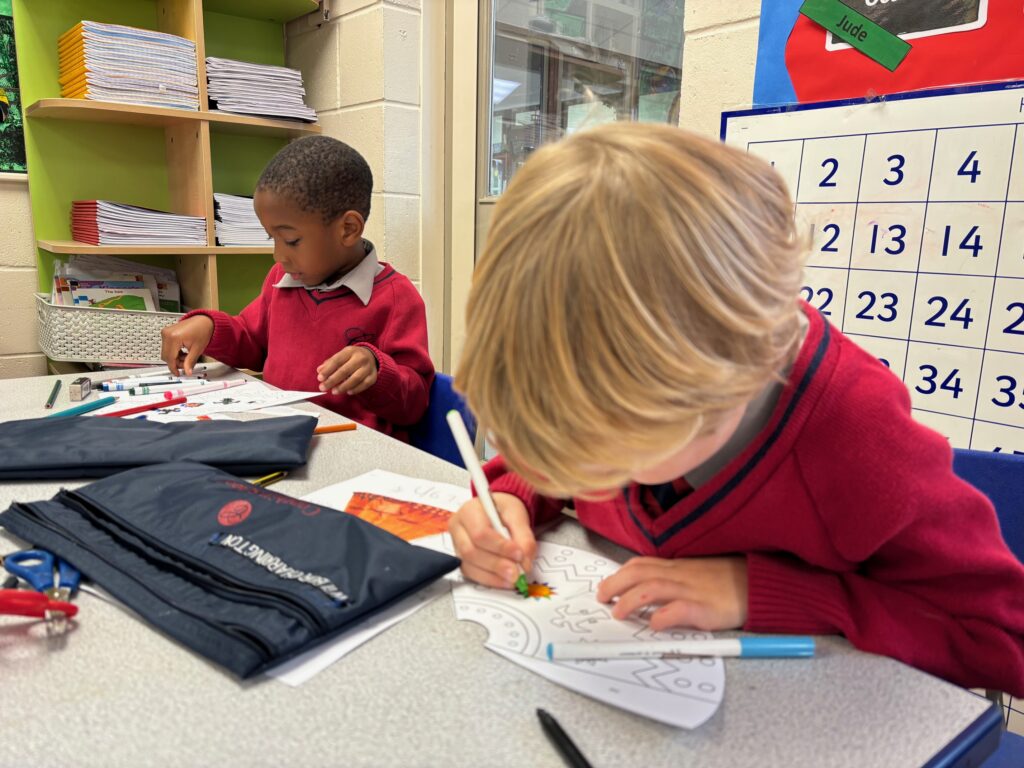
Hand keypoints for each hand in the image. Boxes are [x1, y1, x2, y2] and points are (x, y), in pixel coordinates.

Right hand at [161, 316, 213, 375]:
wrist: (203, 320)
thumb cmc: (202, 330)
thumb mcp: (197, 349)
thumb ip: (190, 362)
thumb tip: (187, 372)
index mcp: (174, 337)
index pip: (170, 358)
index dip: (174, 368)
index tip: (178, 374)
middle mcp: (167, 334)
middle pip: (166, 356)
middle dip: (175, 363)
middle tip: (186, 364)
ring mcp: (165, 332)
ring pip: (165, 352)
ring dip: (175, 358)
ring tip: (187, 356)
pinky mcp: (166, 332)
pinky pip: (166, 347)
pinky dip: (174, 352)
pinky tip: (183, 352)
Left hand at [317, 346, 377, 394]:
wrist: (371, 356)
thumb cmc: (352, 357)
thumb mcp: (342, 355)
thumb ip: (330, 363)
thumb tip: (320, 370)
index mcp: (350, 351)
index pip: (337, 361)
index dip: (328, 370)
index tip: (320, 378)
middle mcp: (360, 358)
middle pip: (345, 371)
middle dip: (332, 380)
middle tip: (323, 387)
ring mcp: (368, 367)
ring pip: (355, 379)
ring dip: (343, 387)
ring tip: (334, 391)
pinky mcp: (373, 376)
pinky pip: (364, 385)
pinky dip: (355, 389)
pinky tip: (347, 392)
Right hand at [449, 493, 535, 588]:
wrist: (498, 513)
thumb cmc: (504, 510)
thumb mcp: (518, 515)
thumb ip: (524, 537)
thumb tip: (525, 562)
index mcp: (469, 511)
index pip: (480, 532)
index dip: (499, 547)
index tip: (518, 555)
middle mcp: (458, 528)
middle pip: (471, 551)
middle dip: (496, 565)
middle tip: (517, 572)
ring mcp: (457, 546)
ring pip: (469, 566)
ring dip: (493, 576)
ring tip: (513, 578)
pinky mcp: (461, 560)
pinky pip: (471, 574)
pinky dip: (490, 580)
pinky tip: (504, 581)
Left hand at [596, 556, 747, 631]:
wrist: (758, 584)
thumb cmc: (728, 580)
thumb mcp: (696, 573)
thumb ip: (674, 578)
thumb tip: (647, 591)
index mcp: (676, 567)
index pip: (640, 564)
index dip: (619, 574)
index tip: (605, 585)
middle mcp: (679, 575)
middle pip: (638, 573)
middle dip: (614, 585)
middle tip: (601, 599)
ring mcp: (691, 590)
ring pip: (651, 588)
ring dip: (629, 600)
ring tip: (618, 613)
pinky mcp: (705, 608)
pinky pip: (680, 609)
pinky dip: (663, 616)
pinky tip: (654, 624)